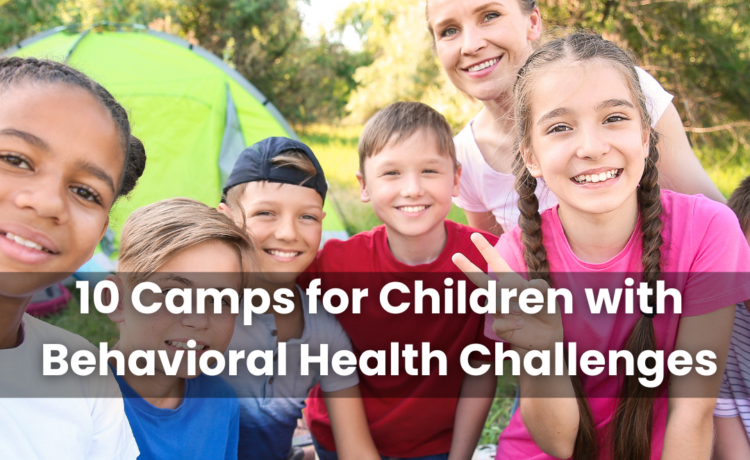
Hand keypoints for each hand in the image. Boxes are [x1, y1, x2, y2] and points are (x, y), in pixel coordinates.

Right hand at [452, 233, 562, 351]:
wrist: (548, 335)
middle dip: (468, 268)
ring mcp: (499, 311)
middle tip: (456, 256)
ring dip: (507, 305)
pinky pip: (499, 323)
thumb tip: (526, 287)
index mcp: (511, 281)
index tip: (475, 236)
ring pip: (493, 303)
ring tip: (521, 310)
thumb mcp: (547, 294)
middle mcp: (501, 294)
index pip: (496, 263)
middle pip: (480, 280)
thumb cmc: (546, 308)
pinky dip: (511, 323)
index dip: (485, 249)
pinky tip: (520, 324)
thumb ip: (540, 287)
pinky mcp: (500, 327)